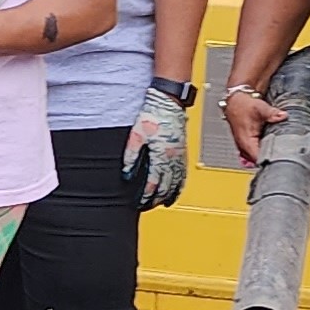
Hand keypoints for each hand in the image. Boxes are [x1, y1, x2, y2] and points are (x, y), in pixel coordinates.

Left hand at [126, 84, 190, 209]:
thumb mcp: (136, 136)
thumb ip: (131, 156)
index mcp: (161, 156)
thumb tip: (126, 172)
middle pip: (165, 187)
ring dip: (168, 195)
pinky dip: (179, 186)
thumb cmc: (153, 116)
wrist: (168, 103)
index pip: (153, 183)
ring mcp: (180, 156)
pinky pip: (182, 174)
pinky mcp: (183, 152)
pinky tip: (175, 190)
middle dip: (156, 199)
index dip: (146, 195)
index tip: (139, 203)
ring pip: (176, 183)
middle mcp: (173, 159)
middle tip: (147, 206)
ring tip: (160, 203)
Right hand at [220, 84, 284, 166]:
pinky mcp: (248, 144)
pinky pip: (256, 152)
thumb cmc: (243, 106)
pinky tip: (272, 145)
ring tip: (280, 151)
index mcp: (246, 141)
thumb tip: (282, 116)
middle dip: (271, 158)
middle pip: (259, 161)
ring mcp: (245, 146)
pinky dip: (264, 150)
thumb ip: (272, 113)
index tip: (281, 158)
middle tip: (284, 155)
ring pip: (257, 158)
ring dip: (267, 155)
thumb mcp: (260, 108)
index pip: (258, 159)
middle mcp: (244, 146)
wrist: (235, 102)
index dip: (270, 159)